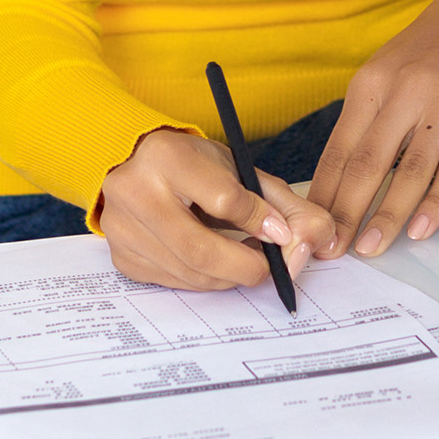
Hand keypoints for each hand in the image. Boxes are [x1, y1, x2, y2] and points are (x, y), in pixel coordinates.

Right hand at [96, 127, 340, 291]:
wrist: (133, 163)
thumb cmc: (192, 165)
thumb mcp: (236, 169)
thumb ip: (280, 201)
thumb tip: (316, 237)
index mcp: (166, 156)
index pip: (224, 199)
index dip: (261, 222)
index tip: (282, 233)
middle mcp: (133, 191)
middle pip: (201, 249)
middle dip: (247, 266)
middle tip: (271, 267)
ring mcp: (123, 228)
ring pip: (189, 273)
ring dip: (228, 276)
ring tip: (247, 260)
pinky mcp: (122, 256)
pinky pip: (173, 282)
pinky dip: (203, 280)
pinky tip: (216, 262)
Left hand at [313, 0, 438, 258]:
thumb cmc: (438, 44)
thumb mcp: (390, 69)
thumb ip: (369, 117)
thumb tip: (340, 179)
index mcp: (372, 82)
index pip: (339, 149)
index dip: (323, 194)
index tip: (310, 228)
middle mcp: (405, 90)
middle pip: (368, 162)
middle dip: (346, 212)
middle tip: (332, 249)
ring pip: (411, 171)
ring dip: (387, 215)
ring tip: (370, 247)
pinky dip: (437, 203)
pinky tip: (421, 227)